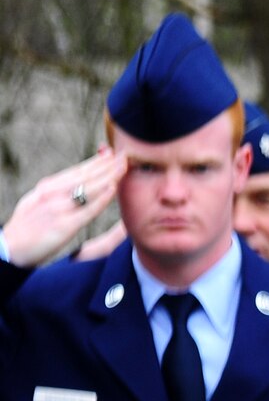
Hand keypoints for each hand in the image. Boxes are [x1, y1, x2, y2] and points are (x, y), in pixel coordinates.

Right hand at [2, 148, 126, 268]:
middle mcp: (52, 193)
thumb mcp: (38, 200)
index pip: (77, 170)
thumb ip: (57, 191)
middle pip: (86, 175)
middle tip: (125, 155)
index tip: (112, 152)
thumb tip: (76, 182)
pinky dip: (101, 198)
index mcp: (47, 187)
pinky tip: (113, 189)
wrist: (10, 247)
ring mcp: (58, 208)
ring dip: (109, 176)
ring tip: (124, 167)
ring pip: (89, 188)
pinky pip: (87, 209)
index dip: (97, 161)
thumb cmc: (27, 226)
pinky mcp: (64, 225)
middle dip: (107, 164)